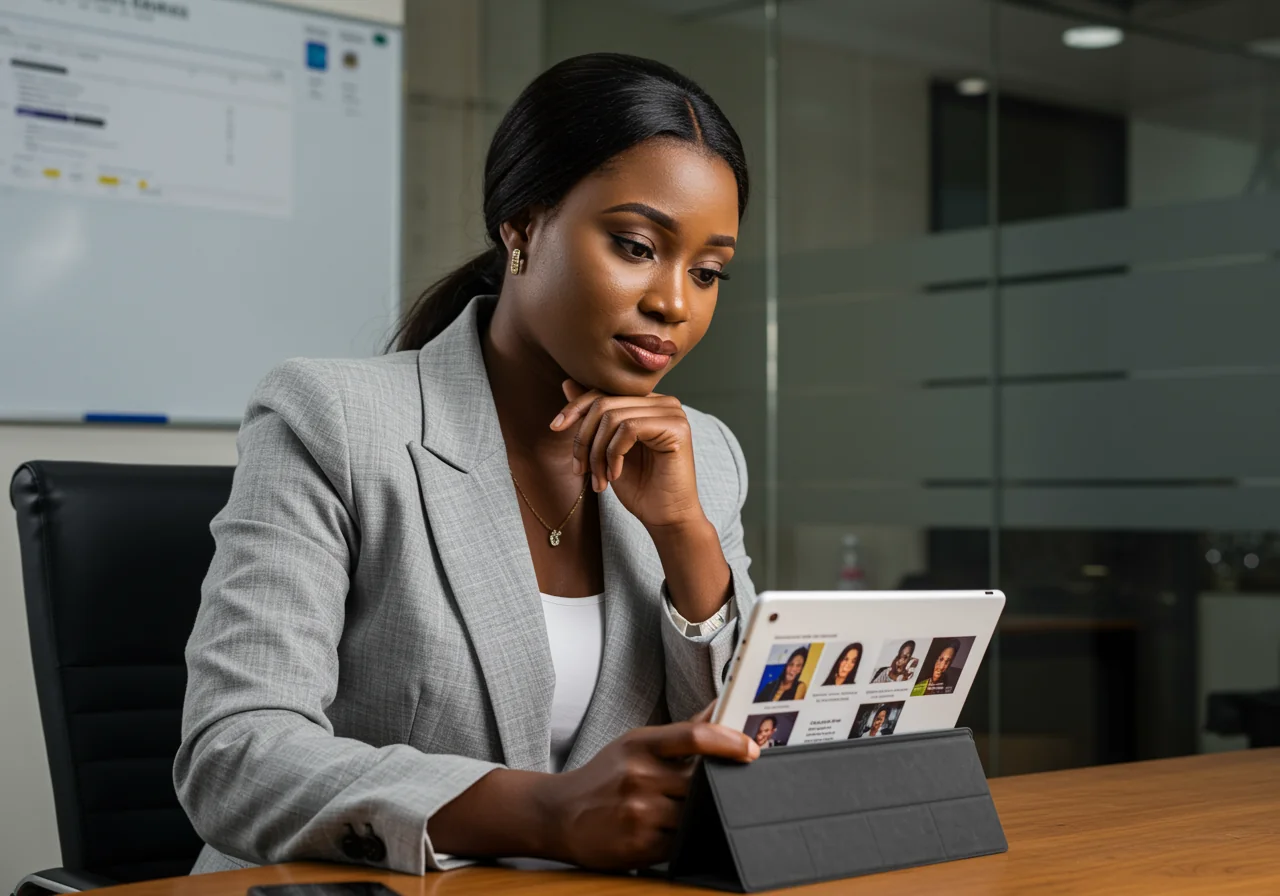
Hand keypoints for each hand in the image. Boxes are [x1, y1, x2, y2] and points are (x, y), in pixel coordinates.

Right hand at [540, 713, 757, 869]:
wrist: (558, 814)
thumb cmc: (604, 775)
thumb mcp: (636, 744)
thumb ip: (682, 732)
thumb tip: (719, 706)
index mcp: (640, 744)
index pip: (694, 736)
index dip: (729, 740)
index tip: (753, 749)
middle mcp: (638, 775)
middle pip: (700, 781)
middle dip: (714, 786)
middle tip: (725, 787)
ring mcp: (638, 812)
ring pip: (695, 814)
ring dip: (701, 814)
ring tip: (691, 811)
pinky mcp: (639, 846)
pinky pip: (682, 842)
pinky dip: (687, 837)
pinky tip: (675, 830)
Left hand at [550, 379, 701, 529]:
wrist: (666, 517)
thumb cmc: (639, 486)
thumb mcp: (605, 449)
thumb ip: (592, 417)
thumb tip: (567, 383)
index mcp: (647, 403)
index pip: (604, 393)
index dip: (576, 408)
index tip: (555, 427)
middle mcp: (663, 402)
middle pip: (604, 404)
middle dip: (583, 439)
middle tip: (580, 470)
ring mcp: (672, 413)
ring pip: (613, 418)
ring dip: (597, 453)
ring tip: (598, 479)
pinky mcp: (676, 428)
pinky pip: (629, 428)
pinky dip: (613, 454)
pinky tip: (615, 475)